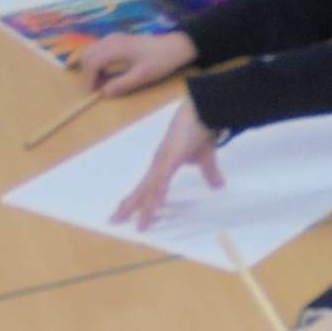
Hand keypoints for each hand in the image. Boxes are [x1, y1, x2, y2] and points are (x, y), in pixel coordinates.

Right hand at [74, 31, 195, 95]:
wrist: (174, 46)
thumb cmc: (159, 62)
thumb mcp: (141, 77)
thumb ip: (121, 85)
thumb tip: (104, 93)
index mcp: (115, 48)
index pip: (92, 63)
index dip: (89, 79)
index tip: (92, 92)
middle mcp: (110, 40)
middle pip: (88, 54)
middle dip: (88, 72)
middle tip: (97, 88)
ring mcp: (113, 38)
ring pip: (92, 50)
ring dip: (92, 66)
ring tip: (102, 81)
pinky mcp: (118, 39)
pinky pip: (100, 49)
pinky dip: (98, 60)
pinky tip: (107, 72)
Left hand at [112, 99, 220, 229]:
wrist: (204, 110)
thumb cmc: (201, 129)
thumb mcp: (206, 158)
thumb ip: (209, 173)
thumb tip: (218, 186)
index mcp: (164, 164)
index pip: (148, 186)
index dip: (137, 199)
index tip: (126, 212)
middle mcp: (159, 164)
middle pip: (141, 189)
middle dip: (127, 205)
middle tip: (114, 220)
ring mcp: (163, 161)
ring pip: (148, 187)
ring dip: (137, 203)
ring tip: (125, 217)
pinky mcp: (172, 158)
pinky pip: (163, 180)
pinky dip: (157, 193)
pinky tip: (154, 206)